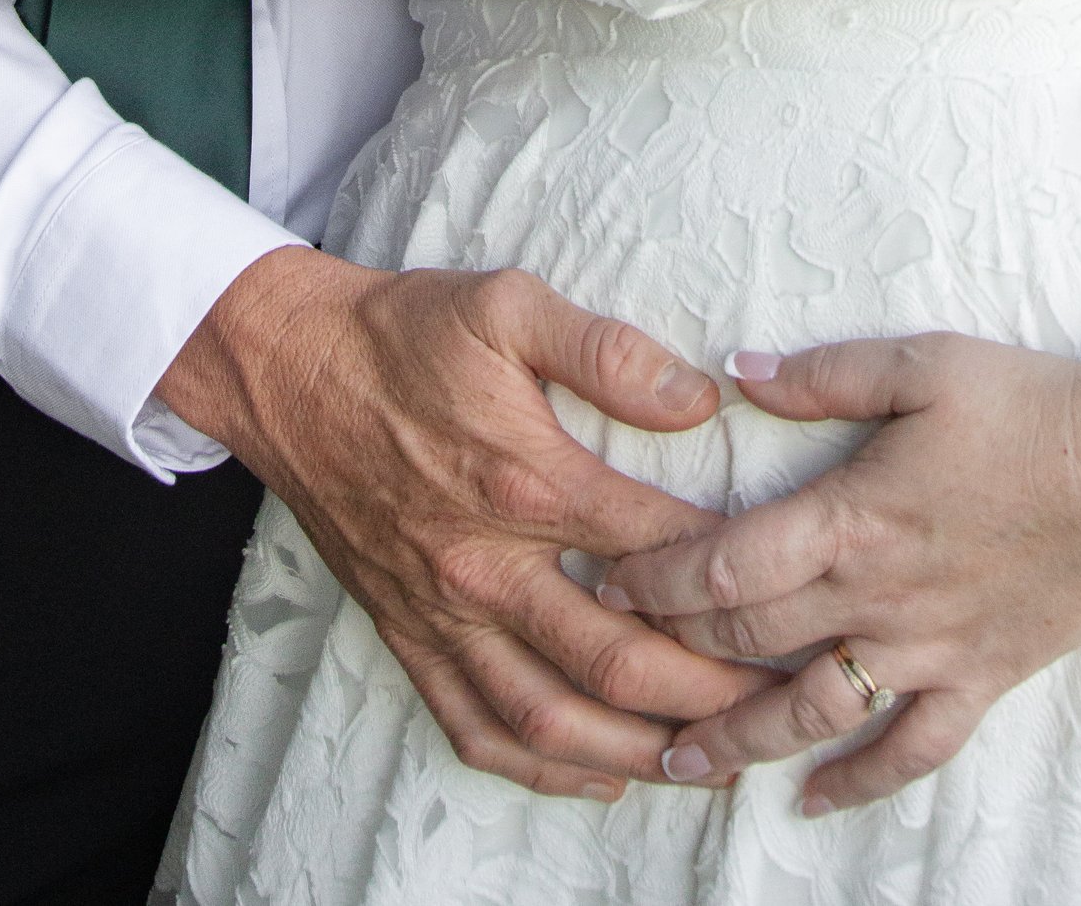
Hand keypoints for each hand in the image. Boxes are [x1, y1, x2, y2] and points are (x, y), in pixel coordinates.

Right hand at [159, 249, 771, 799]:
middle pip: (615, 661)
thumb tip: (699, 400)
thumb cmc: (404, 333)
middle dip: (707, 693)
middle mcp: (486, 564)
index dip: (731, 580)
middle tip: (777, 704)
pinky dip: (542, 770)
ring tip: (708, 757)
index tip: (790, 592)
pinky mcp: (408, 636)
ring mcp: (443, 613)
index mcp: (525, 479)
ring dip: (636, 751)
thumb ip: (607, 349)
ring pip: (550, 719)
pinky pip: (476, 729)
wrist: (289, 369)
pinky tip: (601, 774)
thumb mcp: (507, 305)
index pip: (657, 551)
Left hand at [597, 332, 1080, 815]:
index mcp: (853, 516)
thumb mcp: (919, 363)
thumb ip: (822, 374)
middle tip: (606, 664)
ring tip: (676, 762)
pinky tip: (813, 803)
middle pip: (750, 639)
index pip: (727, 564)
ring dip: (737, 739)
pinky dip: (858, 783)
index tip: (601, 583)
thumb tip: (734, 372)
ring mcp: (928, 649)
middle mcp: (878, 597)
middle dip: (671, 652)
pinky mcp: (978, 678)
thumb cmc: (1028, 406)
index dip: (656, 580)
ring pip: (812, 712)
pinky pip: (910, 750)